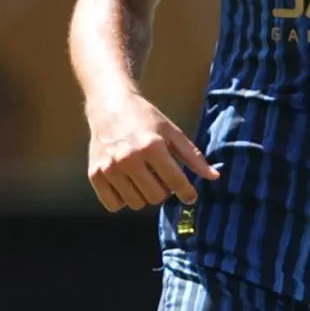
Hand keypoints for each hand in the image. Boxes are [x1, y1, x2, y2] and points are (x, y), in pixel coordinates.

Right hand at [85, 92, 217, 210]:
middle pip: (156, 197)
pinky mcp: (94, 174)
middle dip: (163, 191)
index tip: (190, 196)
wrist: (110, 105)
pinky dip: (123, 200)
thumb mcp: (172, 132)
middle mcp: (129, 158)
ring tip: (142, 178)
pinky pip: (114, 205)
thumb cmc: (145, 118)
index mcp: (152, 146)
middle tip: (160, 177)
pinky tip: (126, 184)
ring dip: (143, 195)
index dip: (187, 192)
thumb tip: (215, 177)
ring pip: (136, 203)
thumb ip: (193, 156)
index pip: (175, 182)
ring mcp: (109, 168)